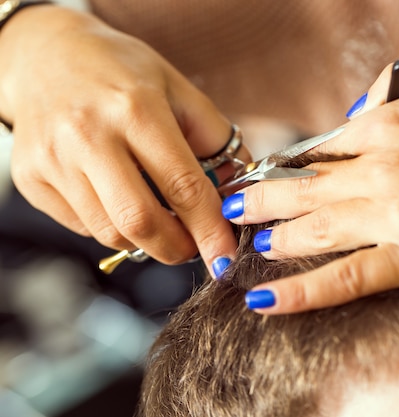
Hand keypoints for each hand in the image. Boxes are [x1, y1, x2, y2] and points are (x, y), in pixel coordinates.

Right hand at [0, 6, 245, 266]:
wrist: (47, 55)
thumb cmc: (121, 72)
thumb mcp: (178, 89)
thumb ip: (215, 137)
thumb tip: (240, 188)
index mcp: (136, 109)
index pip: (182, 185)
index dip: (209, 229)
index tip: (226, 255)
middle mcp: (89, 134)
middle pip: (139, 220)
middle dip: (176, 248)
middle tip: (193, 247)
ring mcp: (53, 159)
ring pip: (109, 232)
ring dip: (145, 241)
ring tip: (160, 221)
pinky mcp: (30, 178)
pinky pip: (81, 226)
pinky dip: (111, 227)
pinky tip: (120, 202)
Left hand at [227, 53, 398, 312]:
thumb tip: (359, 109)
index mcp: (391, 122)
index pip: (320, 147)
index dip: (289, 164)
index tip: (268, 175)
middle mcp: (381, 168)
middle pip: (302, 187)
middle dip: (259, 200)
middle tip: (230, 209)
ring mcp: (395, 215)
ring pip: (313, 229)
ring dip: (272, 238)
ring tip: (245, 246)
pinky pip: (346, 279)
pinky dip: (302, 292)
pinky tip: (265, 301)